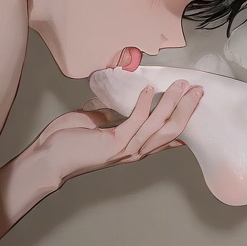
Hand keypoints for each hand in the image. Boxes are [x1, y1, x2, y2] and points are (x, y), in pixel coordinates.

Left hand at [37, 79, 203, 182]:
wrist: (48, 159)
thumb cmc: (67, 143)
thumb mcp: (94, 123)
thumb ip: (110, 115)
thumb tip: (116, 101)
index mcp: (134, 147)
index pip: (168, 136)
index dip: (184, 120)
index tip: (195, 104)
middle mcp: (136, 151)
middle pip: (172, 130)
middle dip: (187, 109)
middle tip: (198, 90)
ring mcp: (127, 148)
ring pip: (160, 125)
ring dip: (172, 103)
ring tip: (182, 86)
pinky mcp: (115, 143)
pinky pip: (137, 121)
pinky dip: (145, 104)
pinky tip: (150, 90)